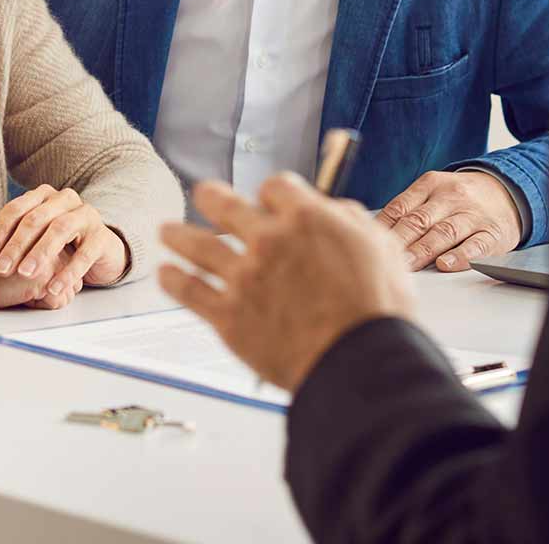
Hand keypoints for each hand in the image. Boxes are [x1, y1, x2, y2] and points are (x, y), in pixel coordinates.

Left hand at [0, 185, 126, 300]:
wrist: (100, 247)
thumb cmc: (59, 239)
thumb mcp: (32, 233)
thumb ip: (7, 228)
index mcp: (44, 196)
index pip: (17, 208)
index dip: (0, 229)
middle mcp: (65, 199)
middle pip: (36, 219)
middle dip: (16, 245)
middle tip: (2, 268)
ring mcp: (86, 215)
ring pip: (60, 229)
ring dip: (40, 252)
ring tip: (25, 273)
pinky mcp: (102, 236)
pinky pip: (84, 253)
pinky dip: (68, 271)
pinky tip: (54, 286)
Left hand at [157, 175, 415, 390]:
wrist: (359, 361)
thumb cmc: (377, 311)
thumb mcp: (382, 248)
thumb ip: (353, 221)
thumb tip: (336, 210)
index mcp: (306, 219)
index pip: (275, 186)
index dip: (272, 193)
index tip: (268, 200)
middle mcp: (268, 240)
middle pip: (224, 204)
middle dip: (210, 196)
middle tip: (203, 194)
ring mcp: (243, 277)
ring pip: (196, 245)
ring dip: (178, 235)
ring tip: (166, 232)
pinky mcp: (228, 315)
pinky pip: (189, 291)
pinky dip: (173, 280)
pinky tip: (166, 275)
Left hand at [376, 169, 522, 271]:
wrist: (507, 192)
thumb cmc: (460, 198)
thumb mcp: (433, 190)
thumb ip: (408, 208)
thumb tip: (372, 231)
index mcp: (431, 184)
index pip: (401, 207)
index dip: (383, 227)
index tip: (368, 244)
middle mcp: (451, 197)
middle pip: (420, 221)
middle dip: (400, 241)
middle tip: (383, 259)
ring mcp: (472, 215)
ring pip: (444, 232)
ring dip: (423, 250)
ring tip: (408, 264)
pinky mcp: (492, 234)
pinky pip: (475, 245)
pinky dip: (460, 256)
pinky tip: (445, 264)